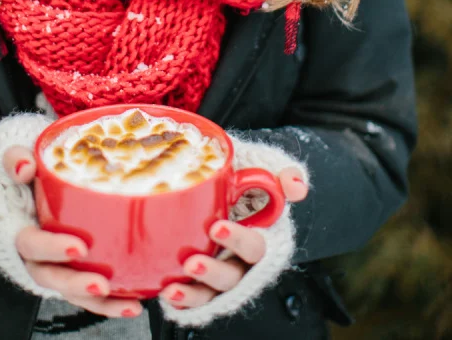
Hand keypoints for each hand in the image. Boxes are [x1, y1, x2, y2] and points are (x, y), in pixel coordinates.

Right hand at [3, 146, 142, 319]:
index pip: (29, 244)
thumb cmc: (22, 159)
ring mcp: (54, 260)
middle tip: (102, 283)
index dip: (51, 249)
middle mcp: (34, 251)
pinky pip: (88, 287)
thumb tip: (25, 167)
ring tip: (128, 303)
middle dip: (76, 284)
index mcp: (17, 226)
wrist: (25, 165)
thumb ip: (15, 157)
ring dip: (99, 302)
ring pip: (72, 290)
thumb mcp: (13, 149)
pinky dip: (110, 300)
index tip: (78, 246)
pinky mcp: (73, 263)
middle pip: (51, 276)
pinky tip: (135, 301)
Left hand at [160, 166, 307, 309]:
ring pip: (214, 291)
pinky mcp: (204, 279)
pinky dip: (184, 298)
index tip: (216, 228)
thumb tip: (296, 187)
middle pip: (234, 276)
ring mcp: (222, 270)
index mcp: (261, 236)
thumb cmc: (239, 174)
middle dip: (214, 273)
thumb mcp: (260, 166)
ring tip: (176, 284)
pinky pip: (196, 297)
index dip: (239, 242)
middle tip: (192, 262)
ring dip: (197, 290)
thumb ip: (281, 174)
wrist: (210, 175)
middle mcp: (242, 259)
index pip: (256, 246)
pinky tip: (168, 291)